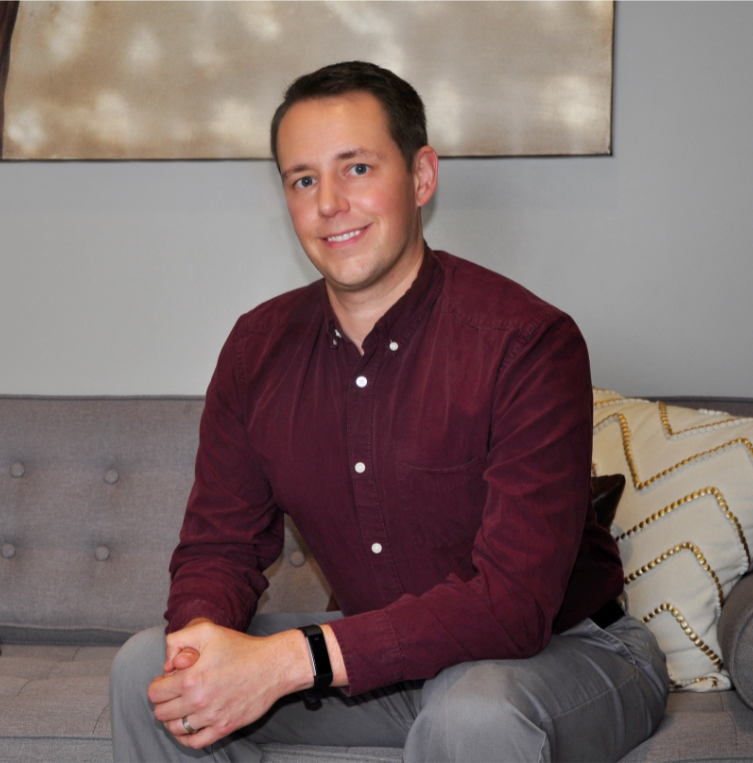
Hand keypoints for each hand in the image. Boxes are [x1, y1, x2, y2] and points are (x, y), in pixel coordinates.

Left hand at [147, 620, 311, 748]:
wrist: (272, 666)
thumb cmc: (241, 647)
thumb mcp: (207, 631)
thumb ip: (178, 640)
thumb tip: (167, 665)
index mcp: (191, 679)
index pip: (155, 693)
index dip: (158, 684)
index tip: (168, 680)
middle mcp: (199, 701)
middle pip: (161, 713)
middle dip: (163, 701)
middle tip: (174, 692)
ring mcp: (212, 717)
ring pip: (175, 728)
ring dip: (173, 718)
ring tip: (181, 707)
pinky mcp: (224, 728)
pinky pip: (194, 742)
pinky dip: (186, 737)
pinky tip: (189, 725)